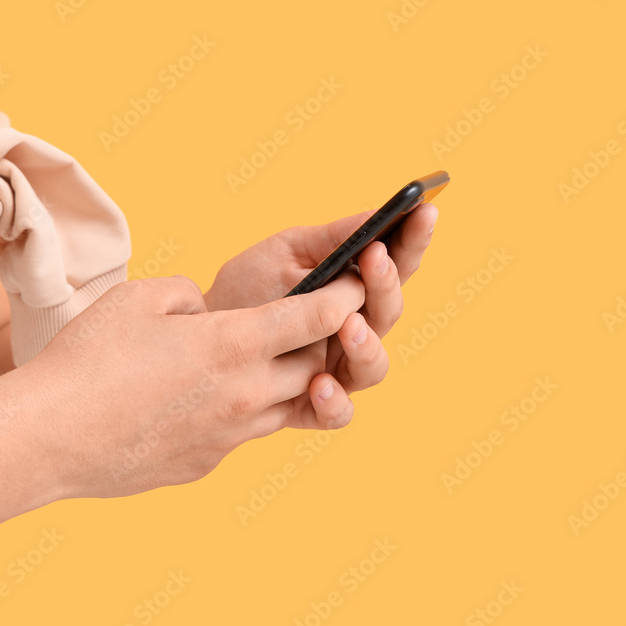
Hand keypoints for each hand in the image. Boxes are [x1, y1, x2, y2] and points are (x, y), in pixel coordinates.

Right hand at [23, 272, 365, 498]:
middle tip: (302, 326)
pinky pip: (241, 434)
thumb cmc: (88, 359)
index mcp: (233, 345)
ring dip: (280, 382)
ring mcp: (228, 437)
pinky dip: (238, 412)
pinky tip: (200, 400)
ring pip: (282, 407)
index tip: (354, 288)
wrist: (49, 437)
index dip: (342, 298)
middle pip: (312, 368)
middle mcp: (244, 395)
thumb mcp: (138, 297)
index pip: (314, 318)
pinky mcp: (206, 464)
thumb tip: (204, 312)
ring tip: (251, 363)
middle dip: (317, 344)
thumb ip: (187, 295)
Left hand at [203, 204, 438, 426]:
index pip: (395, 266)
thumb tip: (377, 212)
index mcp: (353, 290)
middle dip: (386, 284)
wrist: (201, 332)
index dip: (414, 241)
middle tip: (374, 258)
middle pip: (389, 313)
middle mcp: (353, 331)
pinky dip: (334, 403)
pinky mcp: (312, 404)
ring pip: (373, 367)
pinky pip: (337, 413)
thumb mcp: (285, 252)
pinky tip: (319, 384)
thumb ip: (331, 239)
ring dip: (368, 346)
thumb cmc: (247, 288)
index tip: (424, 213)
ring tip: (349, 325)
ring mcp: (336, 369)